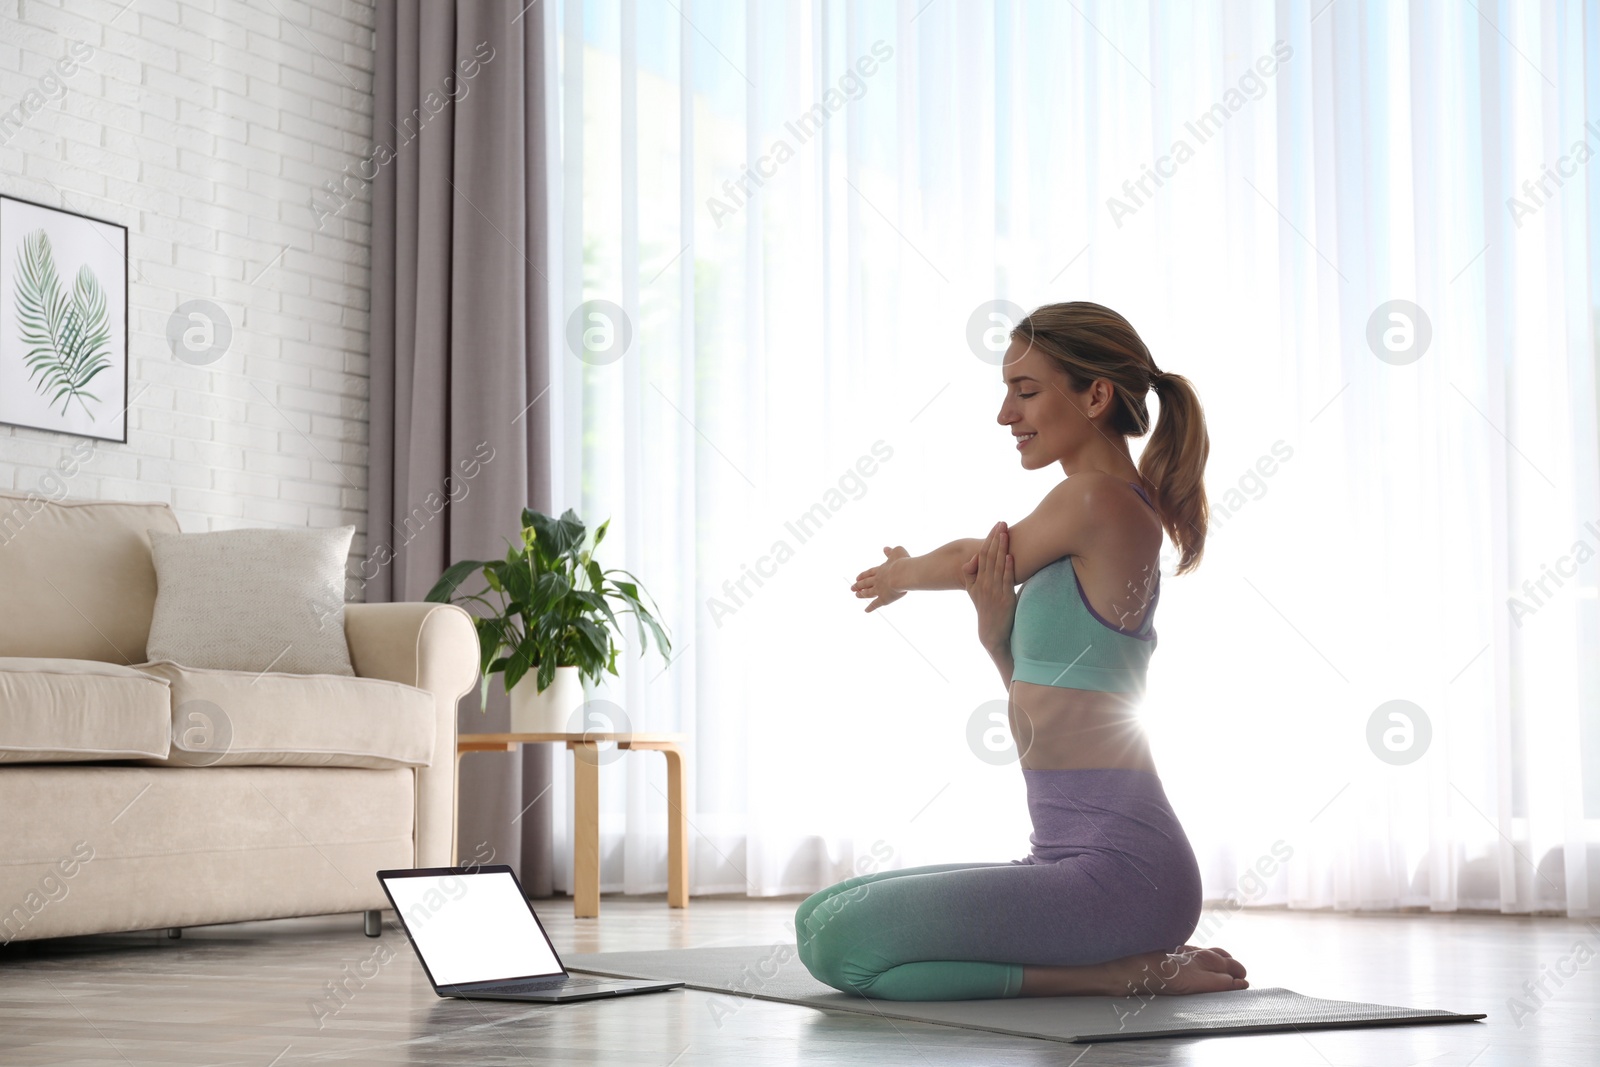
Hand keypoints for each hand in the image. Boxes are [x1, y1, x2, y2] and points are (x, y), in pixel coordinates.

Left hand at [852, 546, 908, 611]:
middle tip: (852, 587)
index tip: (857, 577)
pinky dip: (870, 608)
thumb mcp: (897, 551)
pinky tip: (866, 611)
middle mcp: (877, 579)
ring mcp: (879, 590)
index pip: (870, 572)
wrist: (903, 574)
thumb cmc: (902, 562)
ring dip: (861, 594)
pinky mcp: (883, 599)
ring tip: (856, 596)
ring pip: (868, 592)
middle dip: (859, 585)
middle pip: (866, 583)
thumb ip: (890, 551)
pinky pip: (875, 604)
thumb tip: (885, 548)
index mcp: (881, 569)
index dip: (863, 575)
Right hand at [961, 522, 1015, 653]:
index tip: (996, 525)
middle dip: (996, 538)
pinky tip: (1010, 557)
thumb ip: (971, 575)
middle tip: (1002, 523)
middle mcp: (985, 584)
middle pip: (989, 556)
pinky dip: (1008, 569)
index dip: (989, 539)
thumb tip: (971, 559)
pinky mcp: (1005, 599)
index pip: (983, 554)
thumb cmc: (985, 609)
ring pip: (998, 566)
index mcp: (977, 580)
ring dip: (1002, 549)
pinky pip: (1006, 581)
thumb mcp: (973, 592)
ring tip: (1006, 533)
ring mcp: (994, 591)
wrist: (990, 632)